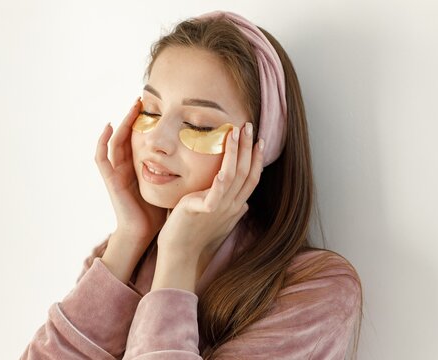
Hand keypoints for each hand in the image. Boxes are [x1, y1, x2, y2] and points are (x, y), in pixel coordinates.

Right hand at [95, 97, 166, 247]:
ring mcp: (116, 173)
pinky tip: (109, 126)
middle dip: (134, 117)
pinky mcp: (110, 180)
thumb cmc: (158, 212)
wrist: (144, 234)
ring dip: (121, 122)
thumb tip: (203, 157)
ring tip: (132, 106)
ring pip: (115, 141)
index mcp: (139, 167)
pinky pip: (101, 157)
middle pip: (127, 135)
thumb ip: (180, 171)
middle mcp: (126, 167)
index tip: (158, 106)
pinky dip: (102, 141)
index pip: (140, 139)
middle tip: (143, 99)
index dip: (146, 123)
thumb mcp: (171, 185)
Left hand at [156, 122, 263, 266]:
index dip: (256, 159)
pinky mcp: (206, 210)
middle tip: (250, 126)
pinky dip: (224, 174)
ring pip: (235, 175)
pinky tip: (224, 161)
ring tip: (236, 131)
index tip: (258, 140)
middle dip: (249, 147)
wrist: (179, 251)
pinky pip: (219, 190)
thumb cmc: (193, 233)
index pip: (251, 178)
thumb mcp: (216, 217)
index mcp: (235, 205)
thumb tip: (244, 205)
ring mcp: (221, 208)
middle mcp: (232, 206)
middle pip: (247, 172)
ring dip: (237, 152)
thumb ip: (229, 208)